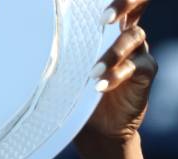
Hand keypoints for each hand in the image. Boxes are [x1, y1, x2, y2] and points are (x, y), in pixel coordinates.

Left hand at [76, 13, 152, 151]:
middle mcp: (126, 32)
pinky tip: (101, 86)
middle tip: (104, 19)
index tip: (96, 7)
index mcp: (108, 25)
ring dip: (112, 53)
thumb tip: (32, 31)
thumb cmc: (79, 90)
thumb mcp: (69, 66)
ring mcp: (138, 51)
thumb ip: (63, 46)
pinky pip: (136, 66)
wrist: (98, 127)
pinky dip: (118, 75)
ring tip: (93, 72)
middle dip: (124, 4)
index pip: (117, 2)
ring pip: (131, 37)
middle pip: (136, 5)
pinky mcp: (146, 72)